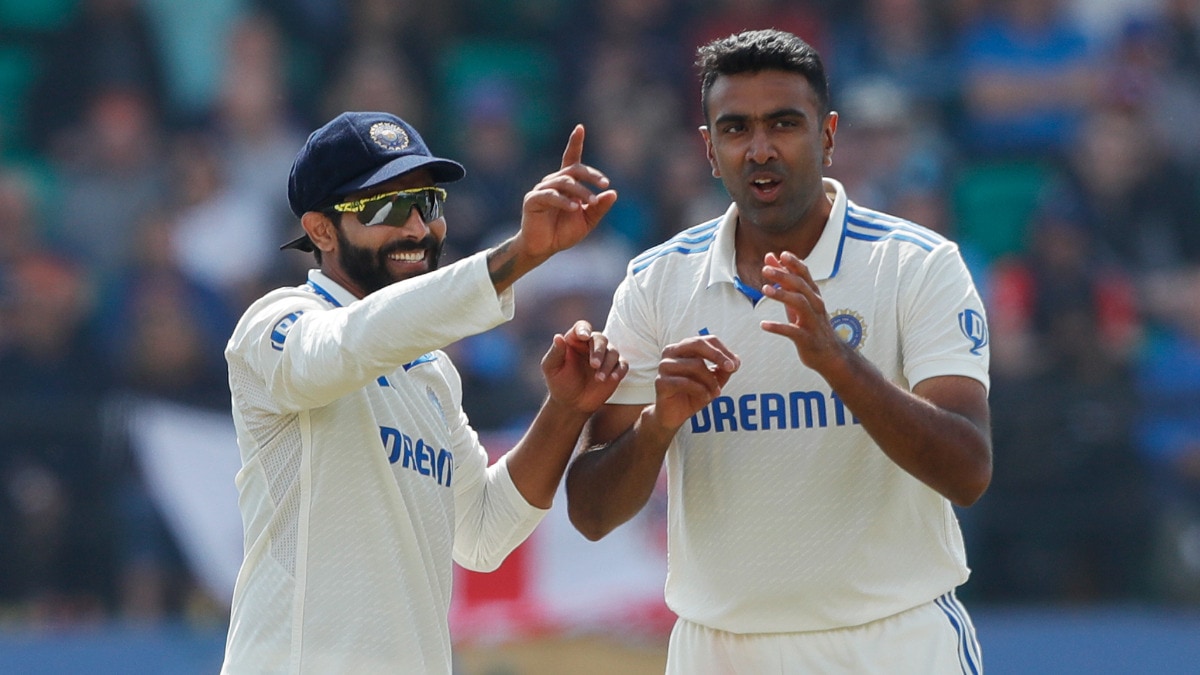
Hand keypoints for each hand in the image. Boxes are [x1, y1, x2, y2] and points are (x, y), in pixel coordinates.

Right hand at [517, 125, 617, 261]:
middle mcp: (553, 182)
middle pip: (573, 170)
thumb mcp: (587, 220)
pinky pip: (550, 196)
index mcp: (566, 184)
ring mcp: (541, 190)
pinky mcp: (532, 200)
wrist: (544, 248)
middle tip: (605, 184)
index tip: (580, 128)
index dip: (575, 143)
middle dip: (591, 175)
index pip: (571, 159)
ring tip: (592, 202)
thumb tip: (613, 193)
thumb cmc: (563, 232)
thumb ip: (599, 207)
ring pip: (564, 182)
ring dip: (581, 191)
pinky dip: (564, 201)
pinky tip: (574, 208)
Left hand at [542, 320, 627, 413]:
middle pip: (600, 339)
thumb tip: (558, 337)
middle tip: (594, 365)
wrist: (572, 403)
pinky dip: (620, 370)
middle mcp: (591, 345)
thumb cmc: (559, 383)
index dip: (584, 329)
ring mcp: (605, 356)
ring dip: (607, 364)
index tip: (584, 336)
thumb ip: (555, 352)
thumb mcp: (551, 368)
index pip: (582, 327)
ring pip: (613, 352)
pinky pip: (623, 364)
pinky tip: (613, 378)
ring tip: (599, 379)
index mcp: (575, 340)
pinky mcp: (615, 368)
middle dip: (598, 351)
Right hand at [650, 335, 738, 429]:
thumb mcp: (713, 381)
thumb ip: (723, 370)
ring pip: (695, 365)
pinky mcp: (661, 382)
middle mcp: (671, 352)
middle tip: (731, 368)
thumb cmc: (693, 394)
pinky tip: (705, 397)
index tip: (735, 364)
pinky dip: (700, 390)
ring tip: (715, 392)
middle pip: (697, 344)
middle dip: (718, 356)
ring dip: (710, 380)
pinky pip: (686, 382)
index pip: (706, 340)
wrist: (674, 416)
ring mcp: (664, 366)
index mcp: (683, 347)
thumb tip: (735, 361)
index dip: (723, 350)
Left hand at [759, 251, 847, 369]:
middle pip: (801, 286)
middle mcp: (815, 306)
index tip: (782, 254)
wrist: (830, 355)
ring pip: (800, 304)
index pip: (805, 275)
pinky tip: (763, 325)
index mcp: (813, 296)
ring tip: (765, 289)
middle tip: (765, 269)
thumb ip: (784, 281)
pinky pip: (793, 332)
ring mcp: (812, 322)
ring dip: (782, 295)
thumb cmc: (811, 324)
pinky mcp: (807, 339)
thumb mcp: (798, 301)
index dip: (794, 264)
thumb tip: (771, 258)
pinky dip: (778, 327)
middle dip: (783, 276)